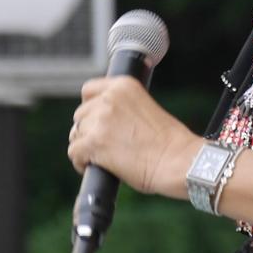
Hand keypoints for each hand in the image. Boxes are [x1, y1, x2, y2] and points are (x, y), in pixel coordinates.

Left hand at [67, 76, 200, 197]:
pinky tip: (97, 166)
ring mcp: (100, 120)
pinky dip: (82, 163)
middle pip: (80, 115)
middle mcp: (109, 98)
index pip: (89, 90)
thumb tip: (99, 121)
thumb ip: (122, 108)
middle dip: (89, 130)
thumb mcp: (146, 108)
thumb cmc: (169, 142)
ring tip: (105, 158)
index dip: (91, 108)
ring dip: (86, 147)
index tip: (97, 120)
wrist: (178, 160)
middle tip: (107, 145)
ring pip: (76, 134)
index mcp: (124, 85)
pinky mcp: (94, 143)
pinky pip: (74, 152)